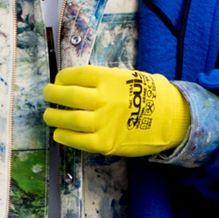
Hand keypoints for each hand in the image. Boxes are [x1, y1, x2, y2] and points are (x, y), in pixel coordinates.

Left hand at [42, 66, 190, 156]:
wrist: (171, 118)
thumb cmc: (148, 96)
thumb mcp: (126, 77)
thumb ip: (103, 80)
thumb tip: (75, 83)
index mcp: (109, 79)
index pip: (76, 75)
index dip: (62, 78)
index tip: (58, 81)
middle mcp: (105, 98)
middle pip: (68, 96)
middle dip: (52, 94)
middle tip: (47, 95)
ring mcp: (105, 121)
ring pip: (69, 119)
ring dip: (54, 117)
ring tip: (49, 115)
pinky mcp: (106, 142)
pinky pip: (78, 140)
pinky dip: (65, 136)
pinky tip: (59, 133)